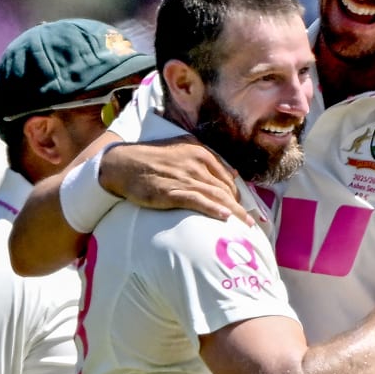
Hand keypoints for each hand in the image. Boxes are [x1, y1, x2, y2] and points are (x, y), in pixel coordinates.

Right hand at [101, 136, 253, 225]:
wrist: (123, 164)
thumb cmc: (152, 158)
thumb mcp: (182, 149)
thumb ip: (206, 158)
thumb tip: (232, 173)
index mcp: (200, 152)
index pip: (227, 174)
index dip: (239, 192)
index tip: (247, 205)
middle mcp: (196, 162)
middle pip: (225, 187)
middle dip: (241, 205)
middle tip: (251, 220)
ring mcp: (185, 177)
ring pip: (217, 195)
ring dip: (235, 211)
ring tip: (247, 224)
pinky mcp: (172, 191)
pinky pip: (198, 201)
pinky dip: (214, 209)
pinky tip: (225, 217)